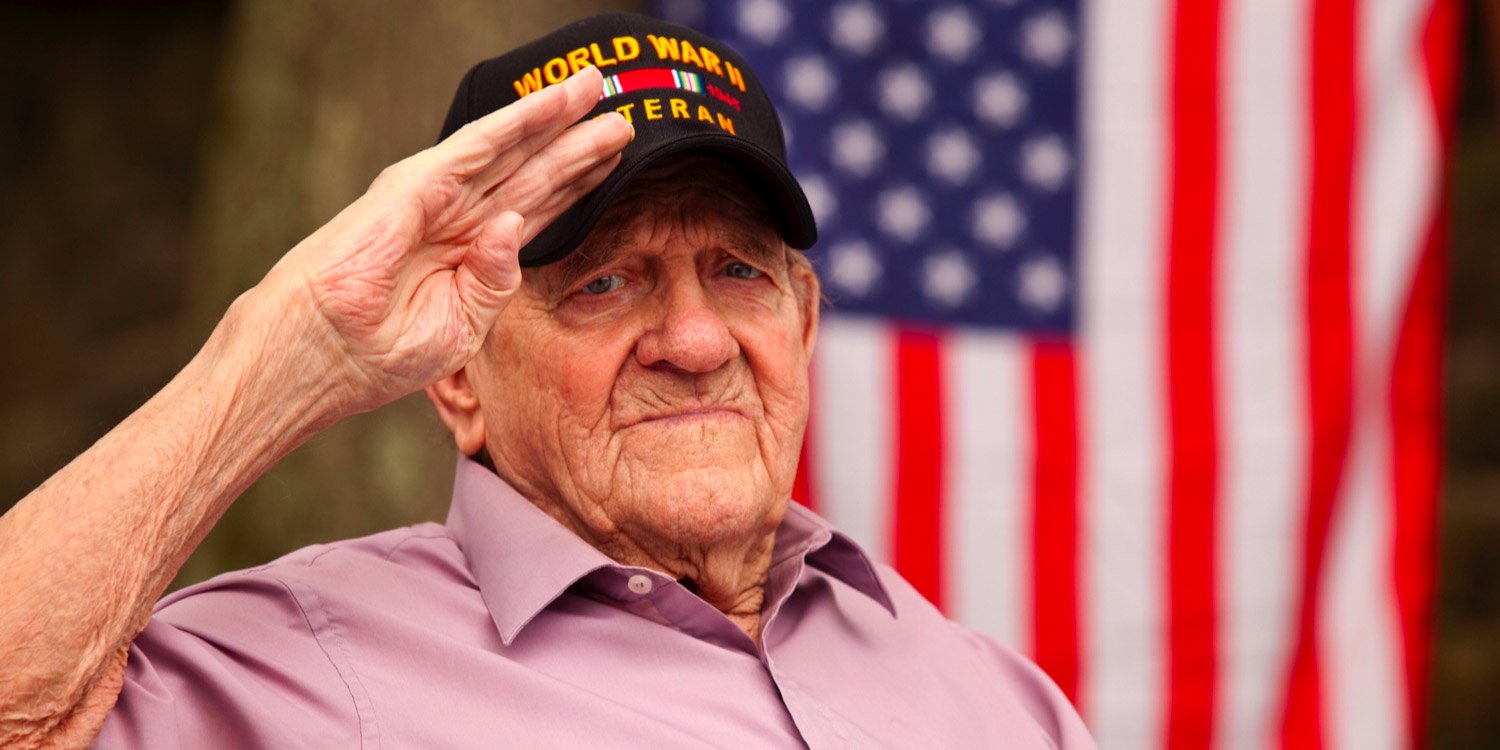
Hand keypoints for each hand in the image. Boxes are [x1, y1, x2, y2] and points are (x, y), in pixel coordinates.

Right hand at [260, 66, 629, 415]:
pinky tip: (548, 104)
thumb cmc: (378, 354)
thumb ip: (496, 281)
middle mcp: (459, 219)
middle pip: (533, 171)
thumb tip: (516, 225)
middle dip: (577, 143)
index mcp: (471, 255)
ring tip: (593, 88)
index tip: (617, 161)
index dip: (577, 182)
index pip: (537, 209)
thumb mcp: (460, 327)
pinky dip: (513, 122)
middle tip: (623, 116)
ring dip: (553, 118)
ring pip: (510, 149)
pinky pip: (474, 147)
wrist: (320, 356)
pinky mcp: (414, 186)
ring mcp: (436, 198)